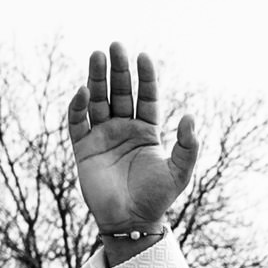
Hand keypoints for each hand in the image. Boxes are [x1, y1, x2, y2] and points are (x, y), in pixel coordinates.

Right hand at [65, 43, 198, 237]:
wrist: (131, 222)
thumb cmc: (157, 198)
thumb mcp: (179, 172)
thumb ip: (187, 146)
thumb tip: (190, 116)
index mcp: (147, 131)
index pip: (145, 97)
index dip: (145, 77)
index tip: (144, 56)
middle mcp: (124, 128)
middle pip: (120, 92)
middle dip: (118, 70)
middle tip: (115, 46)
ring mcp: (103, 136)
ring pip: (98, 101)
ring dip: (96, 78)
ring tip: (97, 55)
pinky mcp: (84, 149)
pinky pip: (78, 123)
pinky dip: (79, 107)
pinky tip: (83, 92)